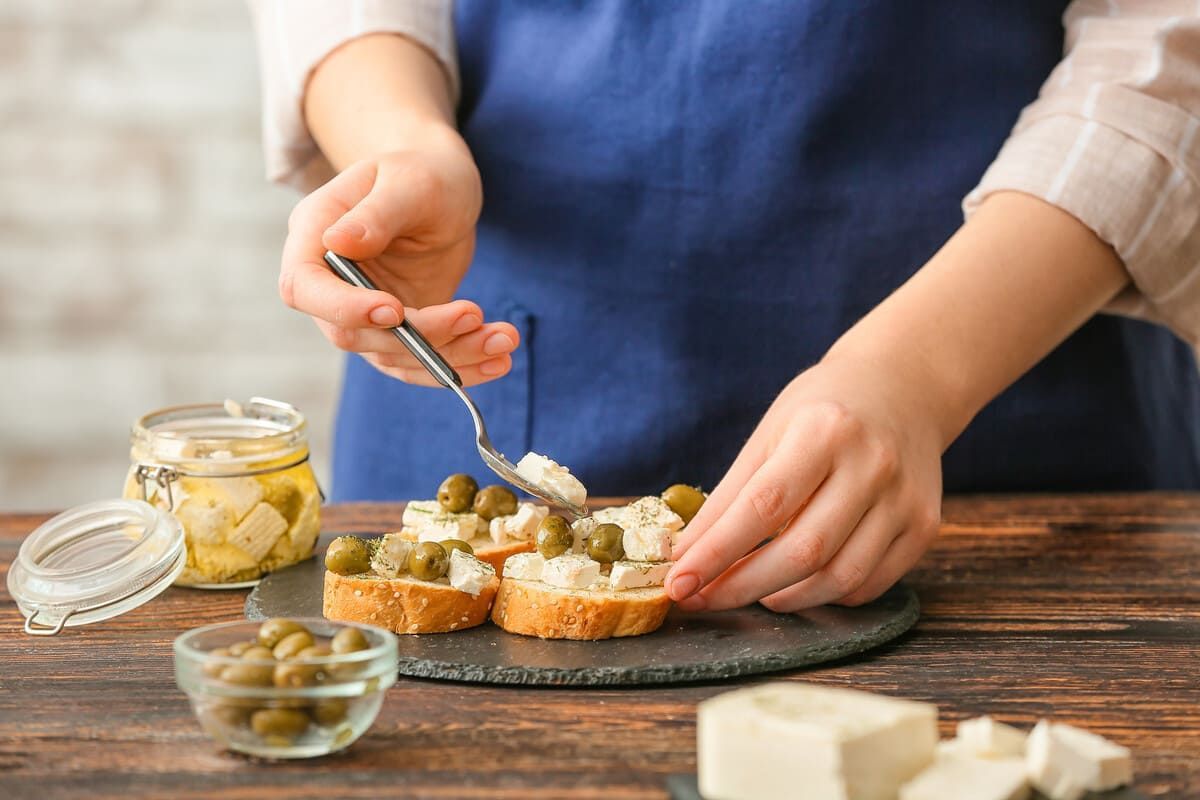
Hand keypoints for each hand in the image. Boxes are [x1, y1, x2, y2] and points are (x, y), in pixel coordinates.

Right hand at [279, 125, 518, 385]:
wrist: (445, 188)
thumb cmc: (422, 173)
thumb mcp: (407, 182)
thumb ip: (375, 214)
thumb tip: (336, 242)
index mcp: (314, 235)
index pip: (305, 288)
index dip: (344, 308)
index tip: (394, 310)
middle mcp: (331, 283)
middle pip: (355, 334)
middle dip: (418, 336)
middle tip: (474, 315)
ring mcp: (363, 312)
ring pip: (395, 356)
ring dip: (451, 357)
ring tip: (505, 339)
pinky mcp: (398, 331)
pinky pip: (421, 362)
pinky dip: (461, 366)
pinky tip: (499, 358)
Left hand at [666, 350, 943, 610]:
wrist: (904, 388)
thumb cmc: (823, 409)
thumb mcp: (769, 434)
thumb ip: (729, 496)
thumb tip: (686, 555)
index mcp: (824, 431)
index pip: (763, 506)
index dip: (717, 552)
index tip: (679, 582)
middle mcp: (872, 466)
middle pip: (803, 550)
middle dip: (742, 586)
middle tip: (703, 598)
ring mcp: (904, 499)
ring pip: (840, 577)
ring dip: (784, 597)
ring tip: (749, 592)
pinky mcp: (923, 527)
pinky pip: (869, 583)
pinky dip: (826, 595)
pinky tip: (797, 585)